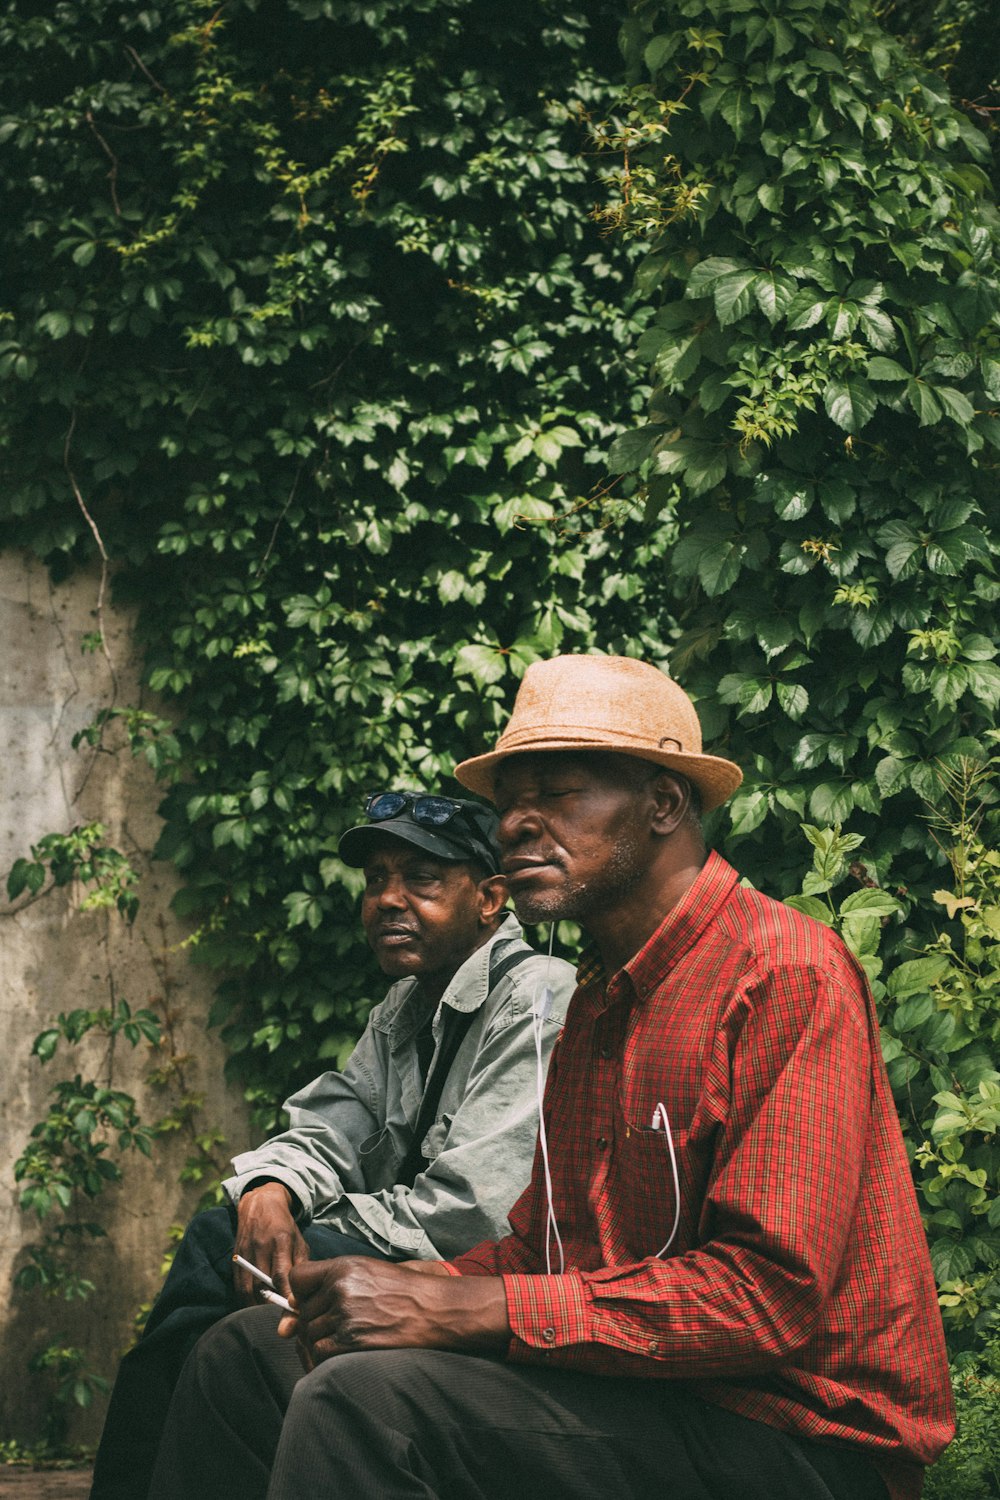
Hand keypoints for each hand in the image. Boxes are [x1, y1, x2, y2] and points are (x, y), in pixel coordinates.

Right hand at [233, 1182, 308, 1305]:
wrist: (260, 1204)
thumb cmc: (284, 1226)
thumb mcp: (298, 1240)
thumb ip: (300, 1264)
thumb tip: (303, 1292)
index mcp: (280, 1241)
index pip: (281, 1274)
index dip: (286, 1294)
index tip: (293, 1309)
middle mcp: (261, 1247)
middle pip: (263, 1284)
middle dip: (271, 1305)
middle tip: (280, 1319)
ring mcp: (246, 1252)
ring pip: (248, 1287)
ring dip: (256, 1306)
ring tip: (266, 1317)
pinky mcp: (235, 1257)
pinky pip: (238, 1284)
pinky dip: (244, 1299)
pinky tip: (253, 1307)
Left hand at [277, 1256, 509, 1364]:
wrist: (433, 1309)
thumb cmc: (401, 1290)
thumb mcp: (365, 1273)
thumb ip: (326, 1288)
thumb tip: (286, 1320)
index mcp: (342, 1267)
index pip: (297, 1279)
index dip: (301, 1294)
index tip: (312, 1302)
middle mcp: (339, 1289)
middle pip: (302, 1312)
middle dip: (313, 1321)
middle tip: (337, 1324)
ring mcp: (345, 1316)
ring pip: (308, 1334)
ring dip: (319, 1340)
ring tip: (342, 1337)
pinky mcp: (352, 1342)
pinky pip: (319, 1353)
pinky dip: (324, 1357)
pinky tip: (341, 1351)